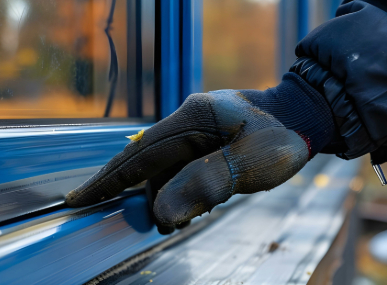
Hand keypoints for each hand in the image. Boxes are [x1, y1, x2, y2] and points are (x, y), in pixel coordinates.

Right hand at [65, 73, 334, 232]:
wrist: (306, 117)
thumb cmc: (281, 137)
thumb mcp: (248, 163)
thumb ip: (204, 185)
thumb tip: (162, 213)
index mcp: (192, 119)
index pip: (139, 154)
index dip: (108, 179)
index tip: (80, 199)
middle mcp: (187, 122)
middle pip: (143, 160)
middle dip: (126, 190)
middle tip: (110, 215)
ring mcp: (194, 131)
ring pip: (161, 168)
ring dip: (159, 196)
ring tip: (167, 223)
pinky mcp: (203, 142)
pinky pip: (178, 169)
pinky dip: (175, 191)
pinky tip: (186, 208)